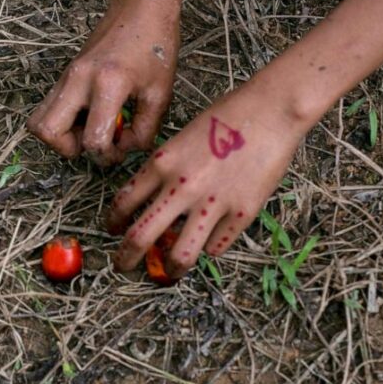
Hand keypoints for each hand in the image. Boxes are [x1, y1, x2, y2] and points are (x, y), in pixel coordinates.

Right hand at [27, 0, 179, 164]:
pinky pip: (48, 107)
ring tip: (89, 129)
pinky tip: (89, 115)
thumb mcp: (160, 93)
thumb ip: (144, 129)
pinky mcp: (65, 74)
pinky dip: (63, 121)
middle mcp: (79, 80)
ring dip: (60, 135)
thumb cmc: (156, 44)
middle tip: (94, 142)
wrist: (140, 5)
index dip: (107, 156)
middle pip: (47, 132)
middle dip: (69, 149)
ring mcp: (67, 76)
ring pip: (38, 120)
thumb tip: (126, 148)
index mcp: (108, 84)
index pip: (93, 140)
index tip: (121, 149)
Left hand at [105, 83, 308, 279]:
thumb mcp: (181, 138)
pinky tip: (211, 241)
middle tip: (122, 266)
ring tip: (170, 272)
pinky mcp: (241, 214)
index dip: (113, 222)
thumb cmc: (226, 117)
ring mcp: (212, 204)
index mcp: (161, 164)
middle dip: (125, 259)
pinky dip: (210, 247)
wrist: (270, 111)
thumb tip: (154, 204)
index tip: (113, 230)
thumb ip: (165, 171)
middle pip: (139, 237)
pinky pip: (217, 247)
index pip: (123, 203)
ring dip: (170, 270)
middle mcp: (181, 188)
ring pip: (179, 256)